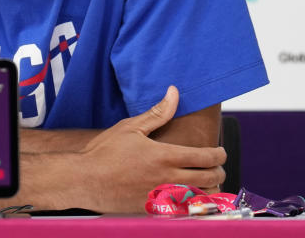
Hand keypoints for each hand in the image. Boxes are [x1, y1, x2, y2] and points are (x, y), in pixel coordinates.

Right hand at [78, 86, 225, 211]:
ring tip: (209, 184)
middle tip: (218, 168)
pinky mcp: (152, 210)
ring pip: (199, 198)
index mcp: (164, 156)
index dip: (219, 154)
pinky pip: (181, 212)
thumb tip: (174, 92)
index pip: (204, 157)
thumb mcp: (131, 127)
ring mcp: (161, 197)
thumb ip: (157, 113)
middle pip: (207, 179)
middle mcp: (167, 178)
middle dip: (219, 172)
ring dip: (209, 190)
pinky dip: (192, 206)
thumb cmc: (104, 151)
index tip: (220, 152)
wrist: (84, 180)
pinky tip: (191, 200)